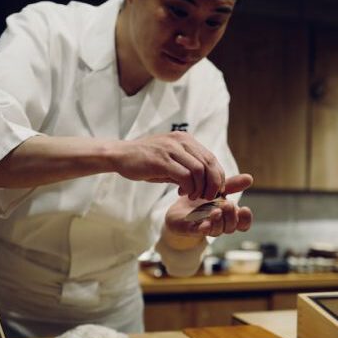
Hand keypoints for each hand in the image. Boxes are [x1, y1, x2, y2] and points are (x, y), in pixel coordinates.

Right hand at [108, 132, 224, 199]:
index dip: (217, 176)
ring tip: (194, 196)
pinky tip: (182, 193)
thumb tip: (205, 184)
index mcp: (185, 140)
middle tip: (208, 197)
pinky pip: (184, 176)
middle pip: (209, 164)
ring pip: (199, 170)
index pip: (211, 158)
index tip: (214, 191)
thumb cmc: (146, 160)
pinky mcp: (162, 161)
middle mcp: (181, 141)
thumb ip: (187, 168)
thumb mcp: (170, 160)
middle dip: (213, 184)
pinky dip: (188, 188)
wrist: (120, 155)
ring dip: (200, 188)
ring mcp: (171, 150)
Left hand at [164, 174, 253, 242]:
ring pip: (217, 231)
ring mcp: (206, 228)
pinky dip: (204, 228)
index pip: (242, 223)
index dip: (245, 219)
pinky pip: (200, 232)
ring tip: (216, 211)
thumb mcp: (217, 190)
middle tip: (228, 205)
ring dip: (218, 221)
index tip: (245, 209)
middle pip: (231, 227)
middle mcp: (220, 225)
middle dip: (231, 217)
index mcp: (228, 217)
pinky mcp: (191, 230)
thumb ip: (232, 185)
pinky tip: (205, 223)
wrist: (179, 209)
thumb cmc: (202, 201)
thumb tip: (250, 178)